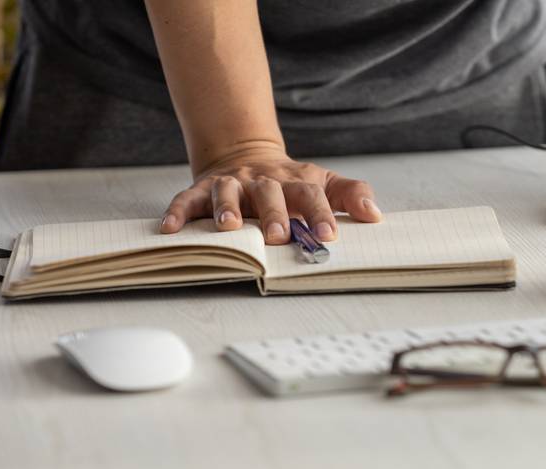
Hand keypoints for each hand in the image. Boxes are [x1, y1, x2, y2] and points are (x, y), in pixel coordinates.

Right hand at [160, 146, 381, 243]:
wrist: (247, 155)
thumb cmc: (290, 182)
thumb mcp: (323, 182)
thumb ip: (350, 195)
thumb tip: (375, 215)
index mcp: (295, 181)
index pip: (311, 194)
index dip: (321, 214)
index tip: (329, 236)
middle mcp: (262, 182)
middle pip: (270, 194)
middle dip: (274, 214)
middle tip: (279, 236)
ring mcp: (231, 185)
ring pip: (228, 193)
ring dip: (227, 209)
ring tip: (228, 228)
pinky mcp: (203, 190)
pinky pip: (187, 200)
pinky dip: (177, 213)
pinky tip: (170, 230)